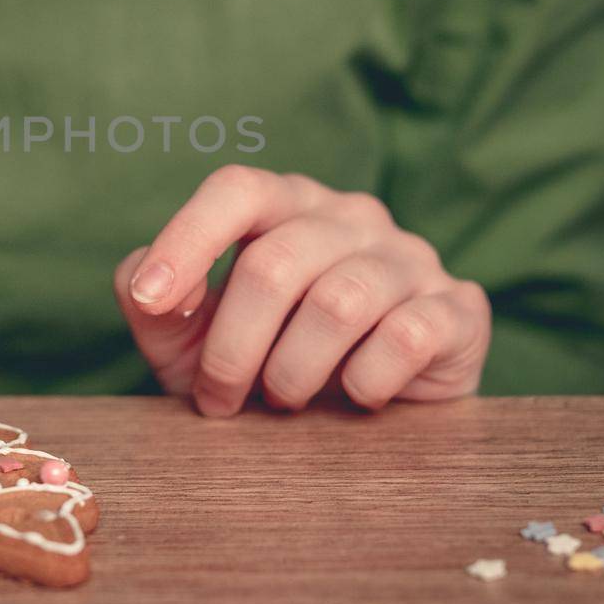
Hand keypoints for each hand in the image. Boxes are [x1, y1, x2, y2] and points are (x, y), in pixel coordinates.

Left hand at [114, 165, 489, 414]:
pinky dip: (364, 381)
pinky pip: (406, 337)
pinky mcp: (457, 307)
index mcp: (286, 204)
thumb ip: (152, 303)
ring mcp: (410, 256)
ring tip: (283, 399)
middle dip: (232, 348)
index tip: (149, 299)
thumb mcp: (190, 339)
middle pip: (275, 263)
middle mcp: (350, 216)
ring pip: (338, 303)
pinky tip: (355, 394)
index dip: (188, 239)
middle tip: (219, 399)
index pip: (237, 190)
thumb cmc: (263, 358)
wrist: (363, 413)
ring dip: (292, 371)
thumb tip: (146, 282)